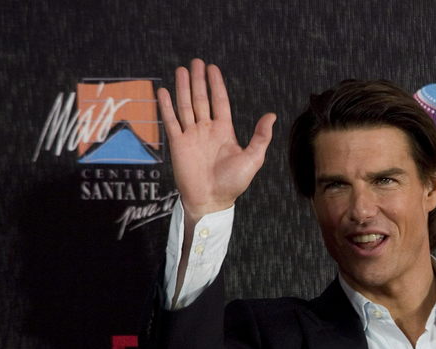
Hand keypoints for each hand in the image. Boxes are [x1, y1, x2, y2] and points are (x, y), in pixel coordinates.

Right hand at [157, 58, 275, 221]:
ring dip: (183, 88)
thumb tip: (271, 116)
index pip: (220, 102)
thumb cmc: (233, 183)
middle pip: (201, 99)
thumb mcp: (252, 159)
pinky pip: (171, 121)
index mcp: (224, 131)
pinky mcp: (178, 144)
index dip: (216, 85)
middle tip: (196, 62)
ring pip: (186, 106)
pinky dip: (166, 107)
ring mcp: (191, 136)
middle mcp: (207, 130)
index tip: (213, 69)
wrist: (211, 200)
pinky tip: (164, 92)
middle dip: (199, 81)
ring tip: (181, 70)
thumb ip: (260, 137)